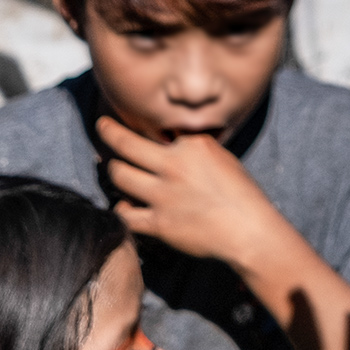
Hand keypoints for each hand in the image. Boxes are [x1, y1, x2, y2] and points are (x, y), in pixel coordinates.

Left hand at [97, 115, 293, 267]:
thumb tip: (170, 145)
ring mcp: (163, 195)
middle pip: (127, 145)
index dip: (141, 125)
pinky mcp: (159, 223)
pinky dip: (120, 208)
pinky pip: (126, 214)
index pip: (156, 129)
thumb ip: (192, 149)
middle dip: (109, 132)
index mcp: (191, 146)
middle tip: (102, 127)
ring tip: (112, 169)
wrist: (247, 229)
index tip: (130, 120)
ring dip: (113, 171)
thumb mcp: (219, 157)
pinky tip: (123, 205)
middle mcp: (173, 166)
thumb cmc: (240, 193)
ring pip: (120, 176)